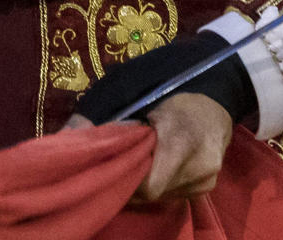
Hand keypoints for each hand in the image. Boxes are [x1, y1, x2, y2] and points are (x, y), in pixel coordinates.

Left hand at [64, 92, 232, 200]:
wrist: (216, 94)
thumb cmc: (170, 87)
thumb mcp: (135, 91)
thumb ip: (103, 116)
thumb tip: (66, 136)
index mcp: (182, 138)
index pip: (149, 183)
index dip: (124, 176)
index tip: (110, 161)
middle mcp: (200, 164)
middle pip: (152, 191)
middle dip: (130, 178)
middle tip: (117, 159)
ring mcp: (207, 178)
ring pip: (161, 195)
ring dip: (144, 180)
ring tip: (137, 156)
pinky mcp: (208, 186)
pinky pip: (173, 193)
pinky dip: (158, 181)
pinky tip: (154, 162)